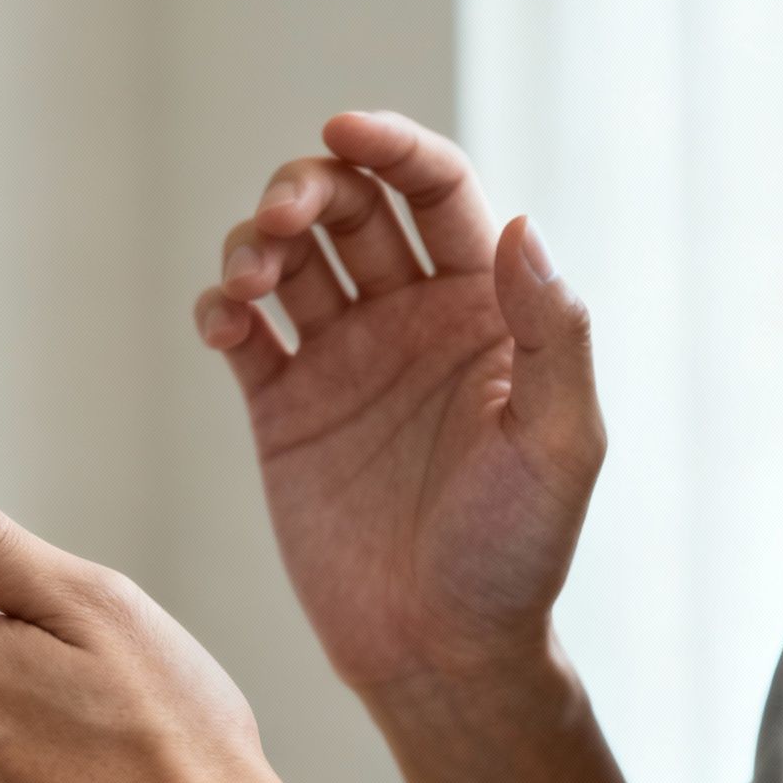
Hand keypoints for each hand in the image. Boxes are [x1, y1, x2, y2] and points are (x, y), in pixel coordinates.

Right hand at [192, 112, 603, 691]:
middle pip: (349, 207)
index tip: (345, 130)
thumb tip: (522, 226)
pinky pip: (242, 333)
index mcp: (482, 308)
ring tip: (250, 279)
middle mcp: (407, 318)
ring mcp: (340, 360)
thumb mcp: (561, 445)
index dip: (392, 146)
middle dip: (308, 188)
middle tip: (285, 215)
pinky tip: (226, 322)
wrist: (437, 652)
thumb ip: (550, 334)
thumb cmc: (516, 555)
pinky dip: (221, 309)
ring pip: (287, 257)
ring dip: (256, 242)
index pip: (435, 191)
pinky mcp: (281, 408)